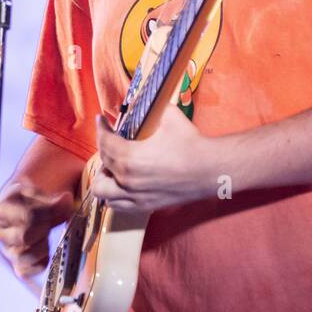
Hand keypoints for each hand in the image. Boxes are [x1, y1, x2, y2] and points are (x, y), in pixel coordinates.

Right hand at [0, 180, 75, 279]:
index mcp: (4, 210)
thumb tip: (67, 200)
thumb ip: (52, 199)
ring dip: (43, 245)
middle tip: (51, 222)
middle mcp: (1, 233)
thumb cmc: (30, 200)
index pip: (28, 217)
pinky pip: (28, 271)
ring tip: (47, 234)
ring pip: (25, 256)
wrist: (22, 209)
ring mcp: (8, 250)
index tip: (57, 207)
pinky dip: (41, 262)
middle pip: (25, 237)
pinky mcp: (17, 264)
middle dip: (45, 229)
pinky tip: (46, 250)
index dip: (47, 214)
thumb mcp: (39, 193)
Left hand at [89, 109, 221, 213]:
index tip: (101, 121)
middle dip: (104, 148)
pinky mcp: (144, 206)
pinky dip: (114, 195)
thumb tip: (142, 105)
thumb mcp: (169, 116)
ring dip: (104, 177)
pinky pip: (117, 205)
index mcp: (129, 157)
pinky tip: (121, 185)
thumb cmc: (190, 143)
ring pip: (102, 191)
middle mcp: (127, 180)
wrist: (210, 169)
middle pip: (102, 164)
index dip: (101, 128)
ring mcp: (134, 196)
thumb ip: (150, 111)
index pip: (104, 142)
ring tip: (113, 167)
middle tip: (112, 140)